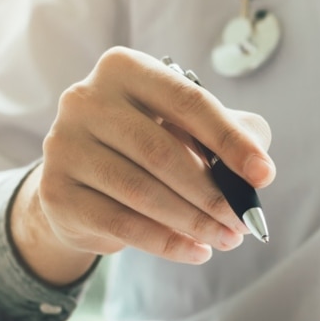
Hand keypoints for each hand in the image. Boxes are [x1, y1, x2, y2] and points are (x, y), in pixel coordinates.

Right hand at [13, 47, 276, 284]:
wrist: (81, 181)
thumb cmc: (146, 146)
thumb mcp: (188, 128)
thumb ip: (231, 133)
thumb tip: (258, 170)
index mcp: (124, 68)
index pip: (188, 102)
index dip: (231, 141)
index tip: (264, 175)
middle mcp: (85, 99)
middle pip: (163, 152)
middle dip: (213, 193)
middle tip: (244, 221)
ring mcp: (64, 145)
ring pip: (141, 192)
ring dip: (194, 222)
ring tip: (227, 238)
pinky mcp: (55, 191)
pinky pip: (121, 224)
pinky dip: (167, 243)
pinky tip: (197, 252)